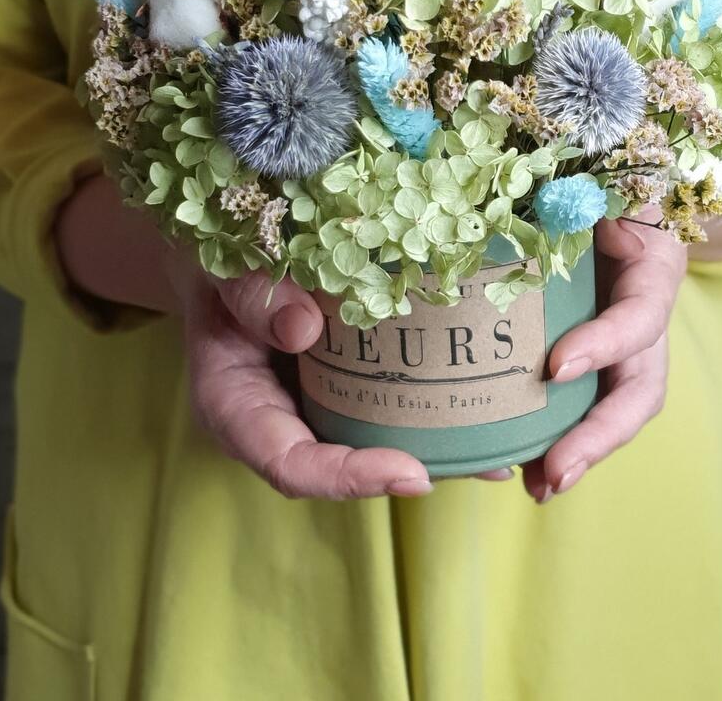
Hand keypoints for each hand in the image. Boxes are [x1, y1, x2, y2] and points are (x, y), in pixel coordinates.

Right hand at [55, 174, 512, 498]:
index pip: (289, 463)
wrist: (224, 245)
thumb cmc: (214, 257)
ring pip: (377, 435)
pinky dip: (437, 396)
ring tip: (508, 443)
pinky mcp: (348, 371)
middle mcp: (283, 414)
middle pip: (347, 461)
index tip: (411, 472)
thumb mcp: (217, 268)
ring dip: (439, 441)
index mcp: (237, 405)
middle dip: (414, 468)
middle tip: (485, 464)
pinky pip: (390, 391)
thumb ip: (248, 295)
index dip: (347, 477)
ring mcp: (319, 395)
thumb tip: (302, 325)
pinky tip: (494, 391)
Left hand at [519, 208, 686, 502]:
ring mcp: (625, 344)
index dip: (605, 344)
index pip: (638, 316)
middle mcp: (646, 317)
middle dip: (598, 435)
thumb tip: (571, 223)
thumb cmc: (601, 186)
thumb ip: (587, 202)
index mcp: (653, 270)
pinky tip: (528, 471)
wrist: (615, 196)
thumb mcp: (598, 185)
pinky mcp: (595, 356)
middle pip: (640, 388)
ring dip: (580, 452)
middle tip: (554, 471)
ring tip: (539, 485)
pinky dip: (560, 440)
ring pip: (616, 408)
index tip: (557, 366)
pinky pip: (585, 404)